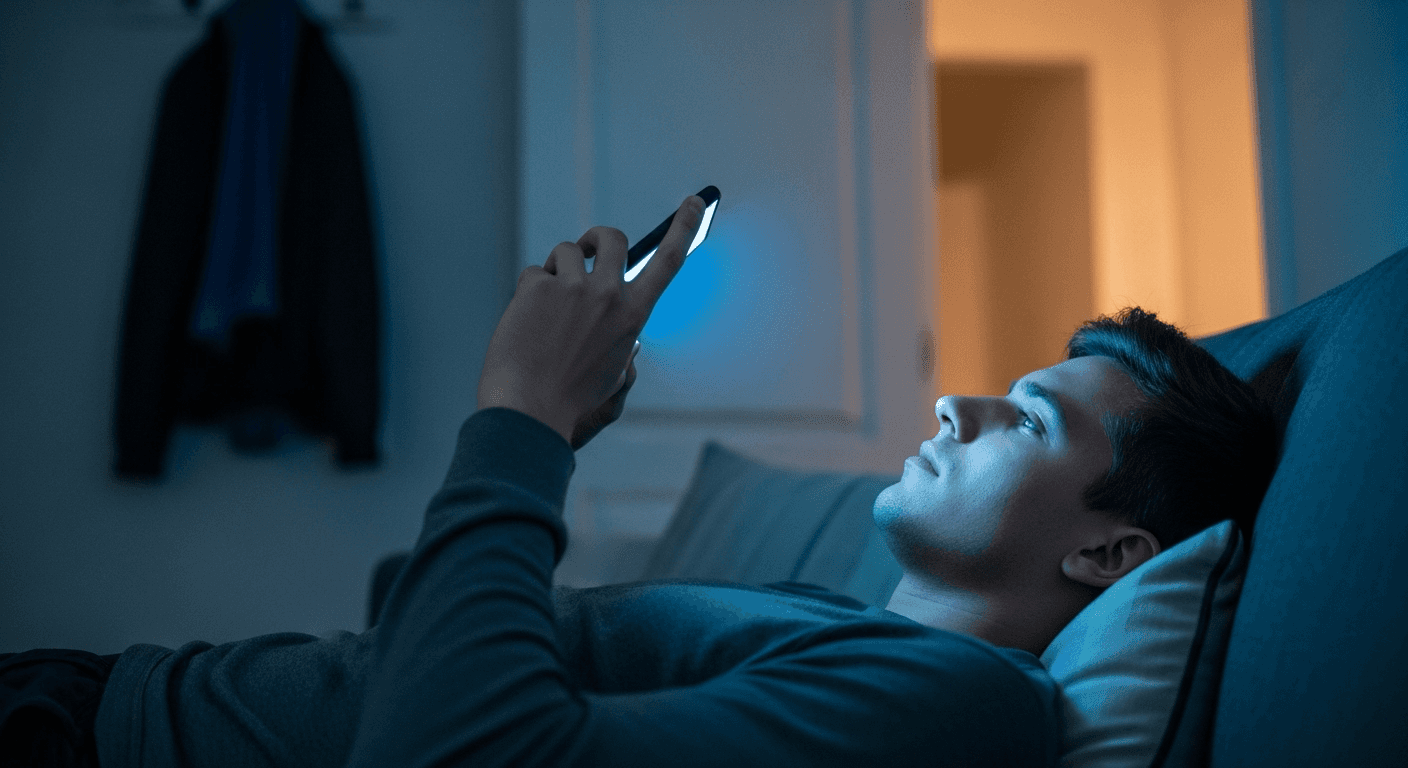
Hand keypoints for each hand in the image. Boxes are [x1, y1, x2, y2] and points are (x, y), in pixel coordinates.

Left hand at [476, 195, 704, 448]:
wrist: (529, 409)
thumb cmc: (570, 398)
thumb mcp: (612, 371)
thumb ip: (622, 338)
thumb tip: (621, 319)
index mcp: (634, 316)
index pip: (669, 261)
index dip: (684, 227)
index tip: (695, 201)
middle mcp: (608, 295)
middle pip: (611, 238)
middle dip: (597, 237)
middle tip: (583, 249)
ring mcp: (573, 288)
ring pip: (565, 252)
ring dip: (555, 272)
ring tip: (545, 309)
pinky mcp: (539, 287)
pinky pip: (535, 274)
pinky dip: (528, 294)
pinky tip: (525, 324)